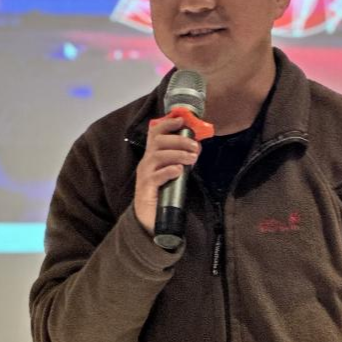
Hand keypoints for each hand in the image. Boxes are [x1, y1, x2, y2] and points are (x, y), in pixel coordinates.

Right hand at [134, 115, 199, 234]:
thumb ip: (181, 159)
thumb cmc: (164, 193)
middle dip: (178, 139)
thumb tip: (196, 147)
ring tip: (192, 158)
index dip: (167, 123)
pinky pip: (156, 176)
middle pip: (158, 141)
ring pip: (157, 156)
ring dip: (177, 153)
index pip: (155, 133)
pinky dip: (169, 170)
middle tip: (195, 145)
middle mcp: (146, 163)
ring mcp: (145, 175)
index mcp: (153, 156)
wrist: (151, 221)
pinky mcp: (146, 189)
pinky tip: (179, 171)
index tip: (182, 120)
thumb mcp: (173, 172)